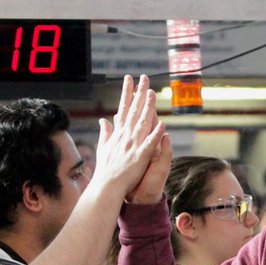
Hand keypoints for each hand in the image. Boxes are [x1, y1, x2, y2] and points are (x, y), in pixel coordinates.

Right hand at [94, 74, 166, 203]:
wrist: (106, 187)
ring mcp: (132, 145)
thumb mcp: (104, 147)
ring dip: (147, 108)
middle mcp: (125, 136)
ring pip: (142, 122)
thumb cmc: (106, 169)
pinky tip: (162, 124)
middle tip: (144, 78)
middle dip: (139, 93)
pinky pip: (149, 143)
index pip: (124, 108)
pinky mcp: (140, 156)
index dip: (127, 93)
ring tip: (152, 94)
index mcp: (118, 133)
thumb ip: (106, 133)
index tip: (129, 79)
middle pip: (134, 111)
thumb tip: (104, 120)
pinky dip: (155, 134)